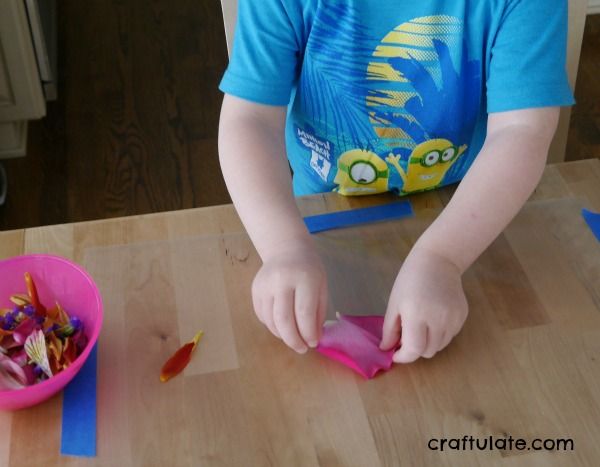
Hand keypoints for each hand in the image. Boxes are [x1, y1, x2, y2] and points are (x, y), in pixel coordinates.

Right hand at [252, 243, 327, 352]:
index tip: (313, 343)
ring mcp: (264, 285)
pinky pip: (262, 316)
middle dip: (293, 340)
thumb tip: (312, 339)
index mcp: (303, 278)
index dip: (308, 333)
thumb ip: (318, 313)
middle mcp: (281, 280)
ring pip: (270, 321)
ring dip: (282, 335)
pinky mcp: (254, 290)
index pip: (304, 313)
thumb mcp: (322, 287)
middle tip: (301, 349)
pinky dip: (273, 326)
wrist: (287, 249)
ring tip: (293, 338)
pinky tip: (282, 325)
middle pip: (283, 320)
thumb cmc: (309, 270)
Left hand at [380, 247, 467, 362]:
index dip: (404, 357)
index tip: (396, 354)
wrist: (437, 261)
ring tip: (420, 326)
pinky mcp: (462, 316)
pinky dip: (439, 335)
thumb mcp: (394, 303)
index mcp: (417, 314)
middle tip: (406, 338)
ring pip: (440, 346)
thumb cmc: (410, 280)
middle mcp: (438, 319)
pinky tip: (433, 319)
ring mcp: (453, 318)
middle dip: (415, 350)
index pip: (414, 349)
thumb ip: (390, 329)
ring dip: (428, 343)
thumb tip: (386, 349)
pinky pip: (449, 336)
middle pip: (428, 351)